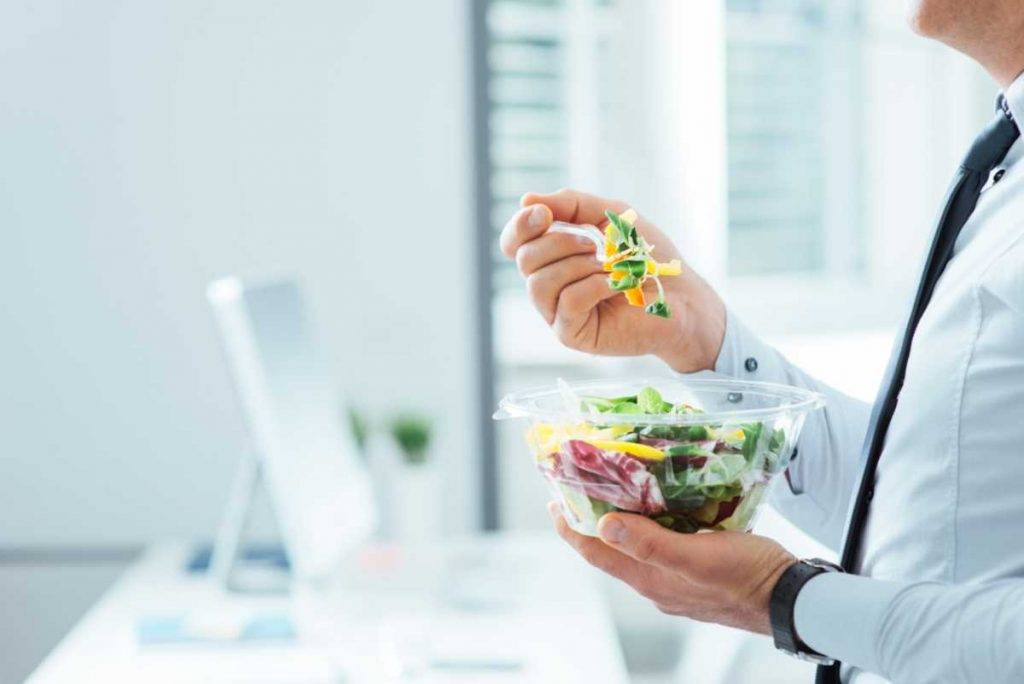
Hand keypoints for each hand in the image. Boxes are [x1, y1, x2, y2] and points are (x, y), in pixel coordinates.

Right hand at [498, 188, 725, 372]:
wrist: (684, 296)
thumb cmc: (649, 257)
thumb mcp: (610, 217)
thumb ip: (570, 205)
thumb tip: (526, 200)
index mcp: (552, 258)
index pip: (514, 244)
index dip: (519, 226)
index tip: (543, 213)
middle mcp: (549, 287)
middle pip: (525, 260)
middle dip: (560, 242)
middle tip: (594, 245)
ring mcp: (558, 313)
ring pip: (540, 283)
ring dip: (579, 266)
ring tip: (610, 267)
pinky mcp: (573, 334)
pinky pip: (568, 302)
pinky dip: (595, 286)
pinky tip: (617, 285)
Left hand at [549, 503, 795, 634]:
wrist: (793, 599)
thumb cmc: (748, 578)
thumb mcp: (696, 557)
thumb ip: (650, 544)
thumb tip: (604, 527)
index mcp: (650, 579)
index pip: (595, 553)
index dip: (571, 529)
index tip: (554, 502)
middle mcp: (657, 582)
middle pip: (612, 549)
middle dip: (592, 520)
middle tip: (581, 487)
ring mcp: (677, 578)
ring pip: (638, 546)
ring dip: (622, 520)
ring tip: (616, 489)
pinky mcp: (698, 570)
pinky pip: (664, 544)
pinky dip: (653, 523)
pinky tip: (663, 505)